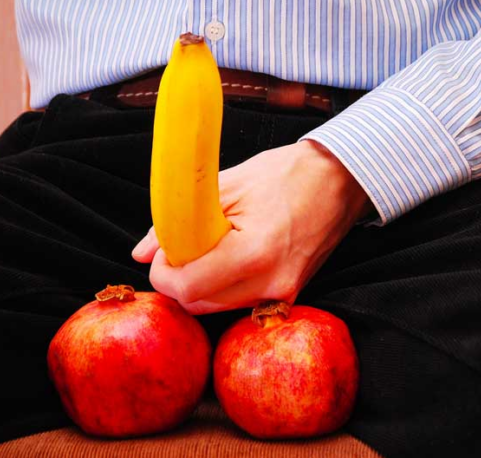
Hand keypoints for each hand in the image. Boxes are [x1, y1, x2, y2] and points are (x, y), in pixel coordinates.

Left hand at [132, 140, 371, 314]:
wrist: (339, 180)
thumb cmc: (285, 174)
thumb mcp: (225, 185)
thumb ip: (177, 222)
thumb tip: (141, 253)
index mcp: (254, 254)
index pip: (187, 288)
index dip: (164, 272)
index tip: (164, 250)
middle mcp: (271, 284)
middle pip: (199, 304)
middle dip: (179, 280)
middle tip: (183, 246)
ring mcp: (283, 294)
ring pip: (217, 306)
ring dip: (200, 282)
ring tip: (211, 245)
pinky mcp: (288, 295)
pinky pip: (239, 301)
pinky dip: (224, 284)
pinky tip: (231, 255)